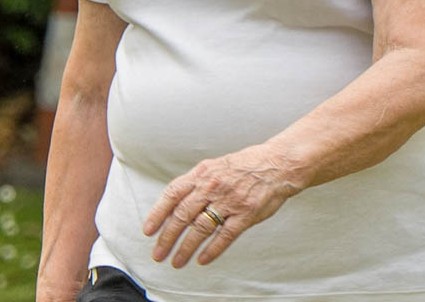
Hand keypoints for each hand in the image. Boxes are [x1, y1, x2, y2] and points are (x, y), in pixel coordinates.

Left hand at [142, 143, 300, 267]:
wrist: (276, 164)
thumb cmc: (245, 165)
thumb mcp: (215, 166)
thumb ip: (197, 182)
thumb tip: (176, 201)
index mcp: (202, 173)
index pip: (173, 193)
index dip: (158, 213)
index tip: (148, 230)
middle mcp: (212, 186)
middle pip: (183, 215)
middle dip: (167, 237)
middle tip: (158, 253)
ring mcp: (229, 201)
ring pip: (201, 228)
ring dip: (186, 247)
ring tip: (177, 261)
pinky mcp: (245, 214)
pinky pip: (225, 235)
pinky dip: (212, 250)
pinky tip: (202, 259)